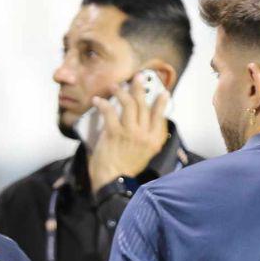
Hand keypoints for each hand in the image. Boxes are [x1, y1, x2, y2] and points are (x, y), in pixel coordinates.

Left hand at [88, 73, 169, 192]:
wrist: (114, 183)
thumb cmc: (126, 171)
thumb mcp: (144, 155)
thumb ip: (146, 139)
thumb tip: (142, 124)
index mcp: (155, 141)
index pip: (160, 116)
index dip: (161, 103)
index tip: (162, 92)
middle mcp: (145, 135)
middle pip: (144, 105)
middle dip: (140, 88)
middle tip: (136, 77)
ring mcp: (130, 133)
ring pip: (128, 104)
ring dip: (121, 92)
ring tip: (115, 86)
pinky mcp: (114, 133)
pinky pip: (109, 112)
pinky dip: (102, 104)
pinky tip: (97, 100)